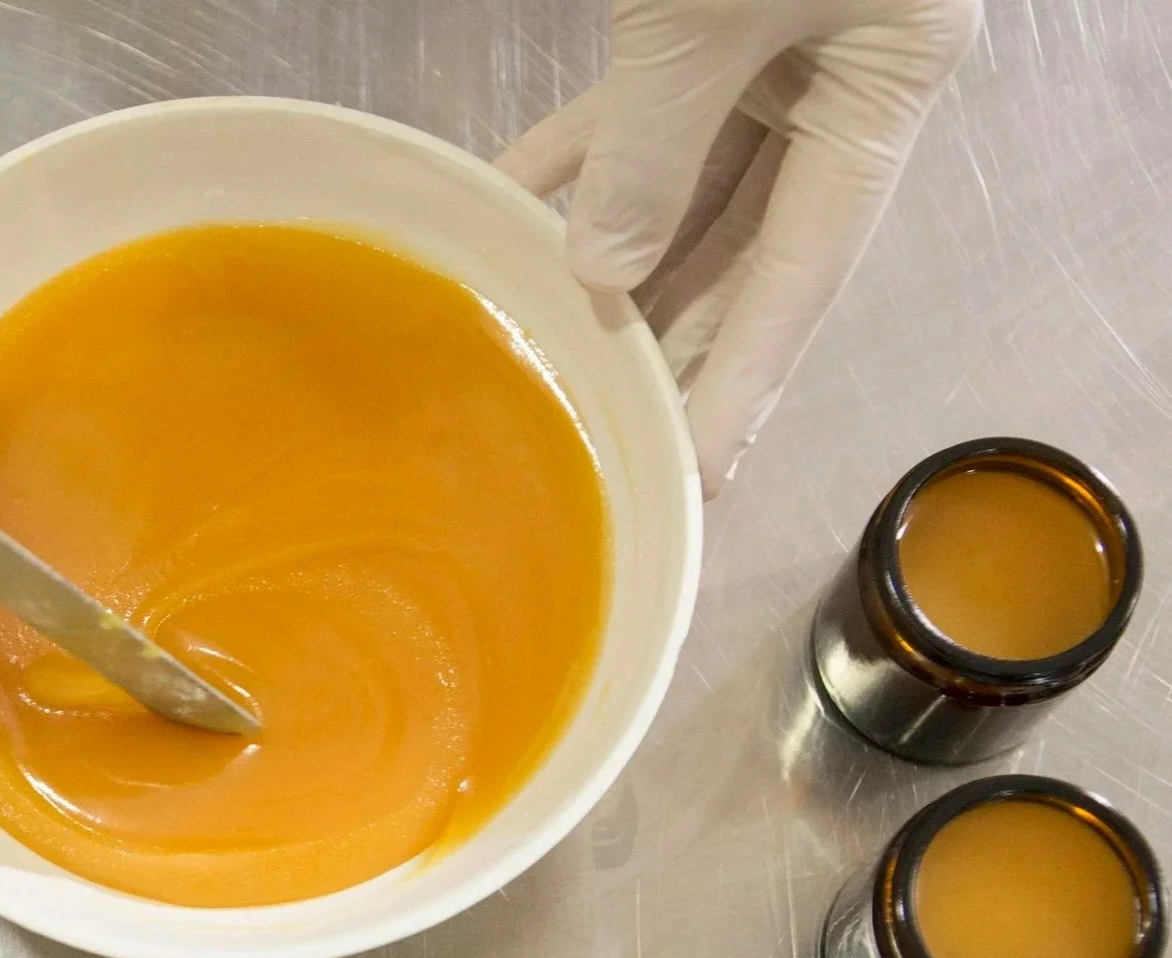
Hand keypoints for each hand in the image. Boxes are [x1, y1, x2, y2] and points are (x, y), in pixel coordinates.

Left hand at [498, 0, 980, 497]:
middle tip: (610, 431)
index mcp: (887, 80)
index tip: (695, 472)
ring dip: (611, 257)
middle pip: (745, 244)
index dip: (746, 379)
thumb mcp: (708, 14)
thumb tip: (602, 268)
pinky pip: (632, 106)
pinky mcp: (701, 10)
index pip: (806, 269)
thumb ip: (656, 139)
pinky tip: (507, 209)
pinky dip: (571, 157)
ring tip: (551, 347)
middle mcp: (837, 76)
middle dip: (673, 336)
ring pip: (681, 182)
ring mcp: (769, 43)